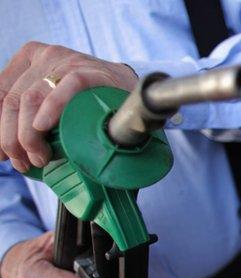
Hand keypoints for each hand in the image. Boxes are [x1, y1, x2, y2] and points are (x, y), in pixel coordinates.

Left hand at [0, 41, 137, 171]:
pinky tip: (43, 127)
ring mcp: (69, 62)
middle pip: (13, 99)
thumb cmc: (89, 104)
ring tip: (40, 158)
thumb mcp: (54, 101)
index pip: (0, 91)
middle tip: (24, 162)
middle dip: (11, 138)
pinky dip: (51, 109)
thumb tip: (4, 149)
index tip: (1, 153)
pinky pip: (66, 87)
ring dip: (28, 135)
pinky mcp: (90, 72)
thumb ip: (29, 114)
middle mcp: (48, 56)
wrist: (131, 94)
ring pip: (32, 98)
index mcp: (32, 59)